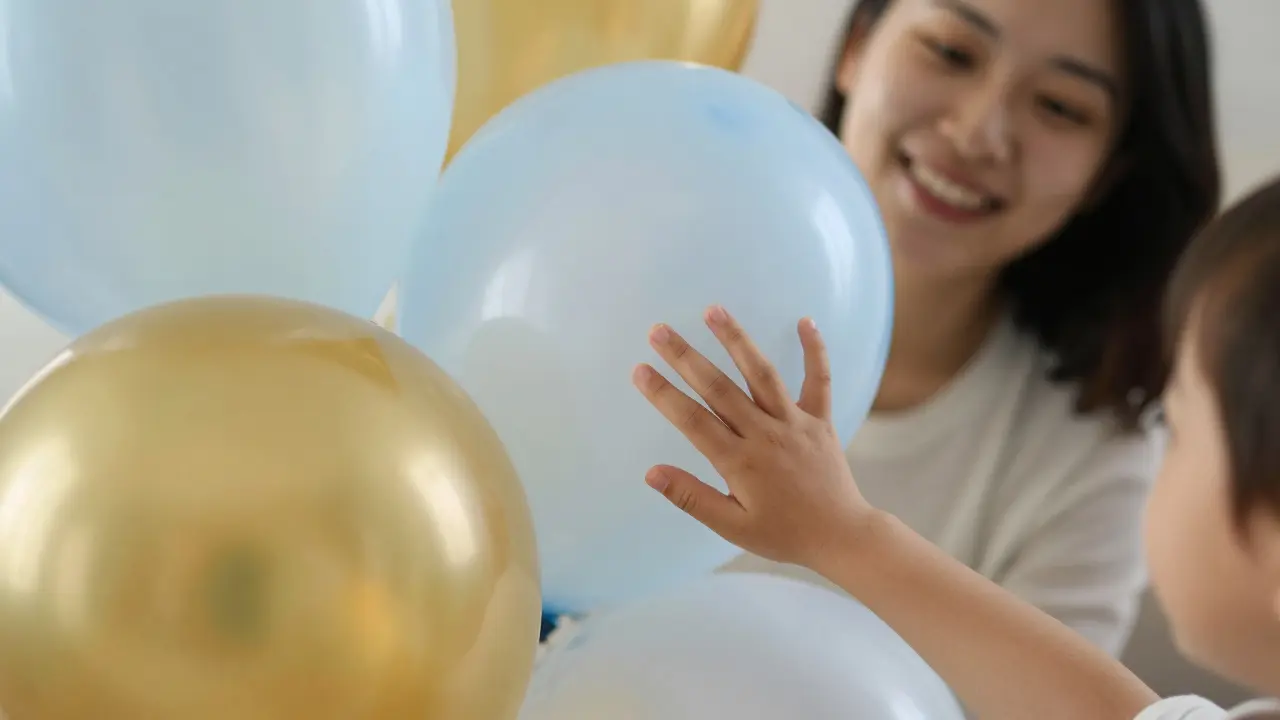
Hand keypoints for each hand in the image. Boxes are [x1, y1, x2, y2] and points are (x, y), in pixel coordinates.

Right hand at [632, 304, 874, 568]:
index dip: (664, 394)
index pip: (693, 421)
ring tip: (713, 310)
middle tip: (658, 330)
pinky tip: (805, 320)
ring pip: (762, 374)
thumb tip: (651, 473)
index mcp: (740, 462)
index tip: (639, 370)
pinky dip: (815, 350)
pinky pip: (820, 380)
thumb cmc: (783, 534)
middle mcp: (766, 434)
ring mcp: (795, 423)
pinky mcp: (821, 420)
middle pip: (719, 388)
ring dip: (736, 340)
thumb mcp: (732, 526)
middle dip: (686, 357)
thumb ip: (691, 498)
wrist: (841, 536)